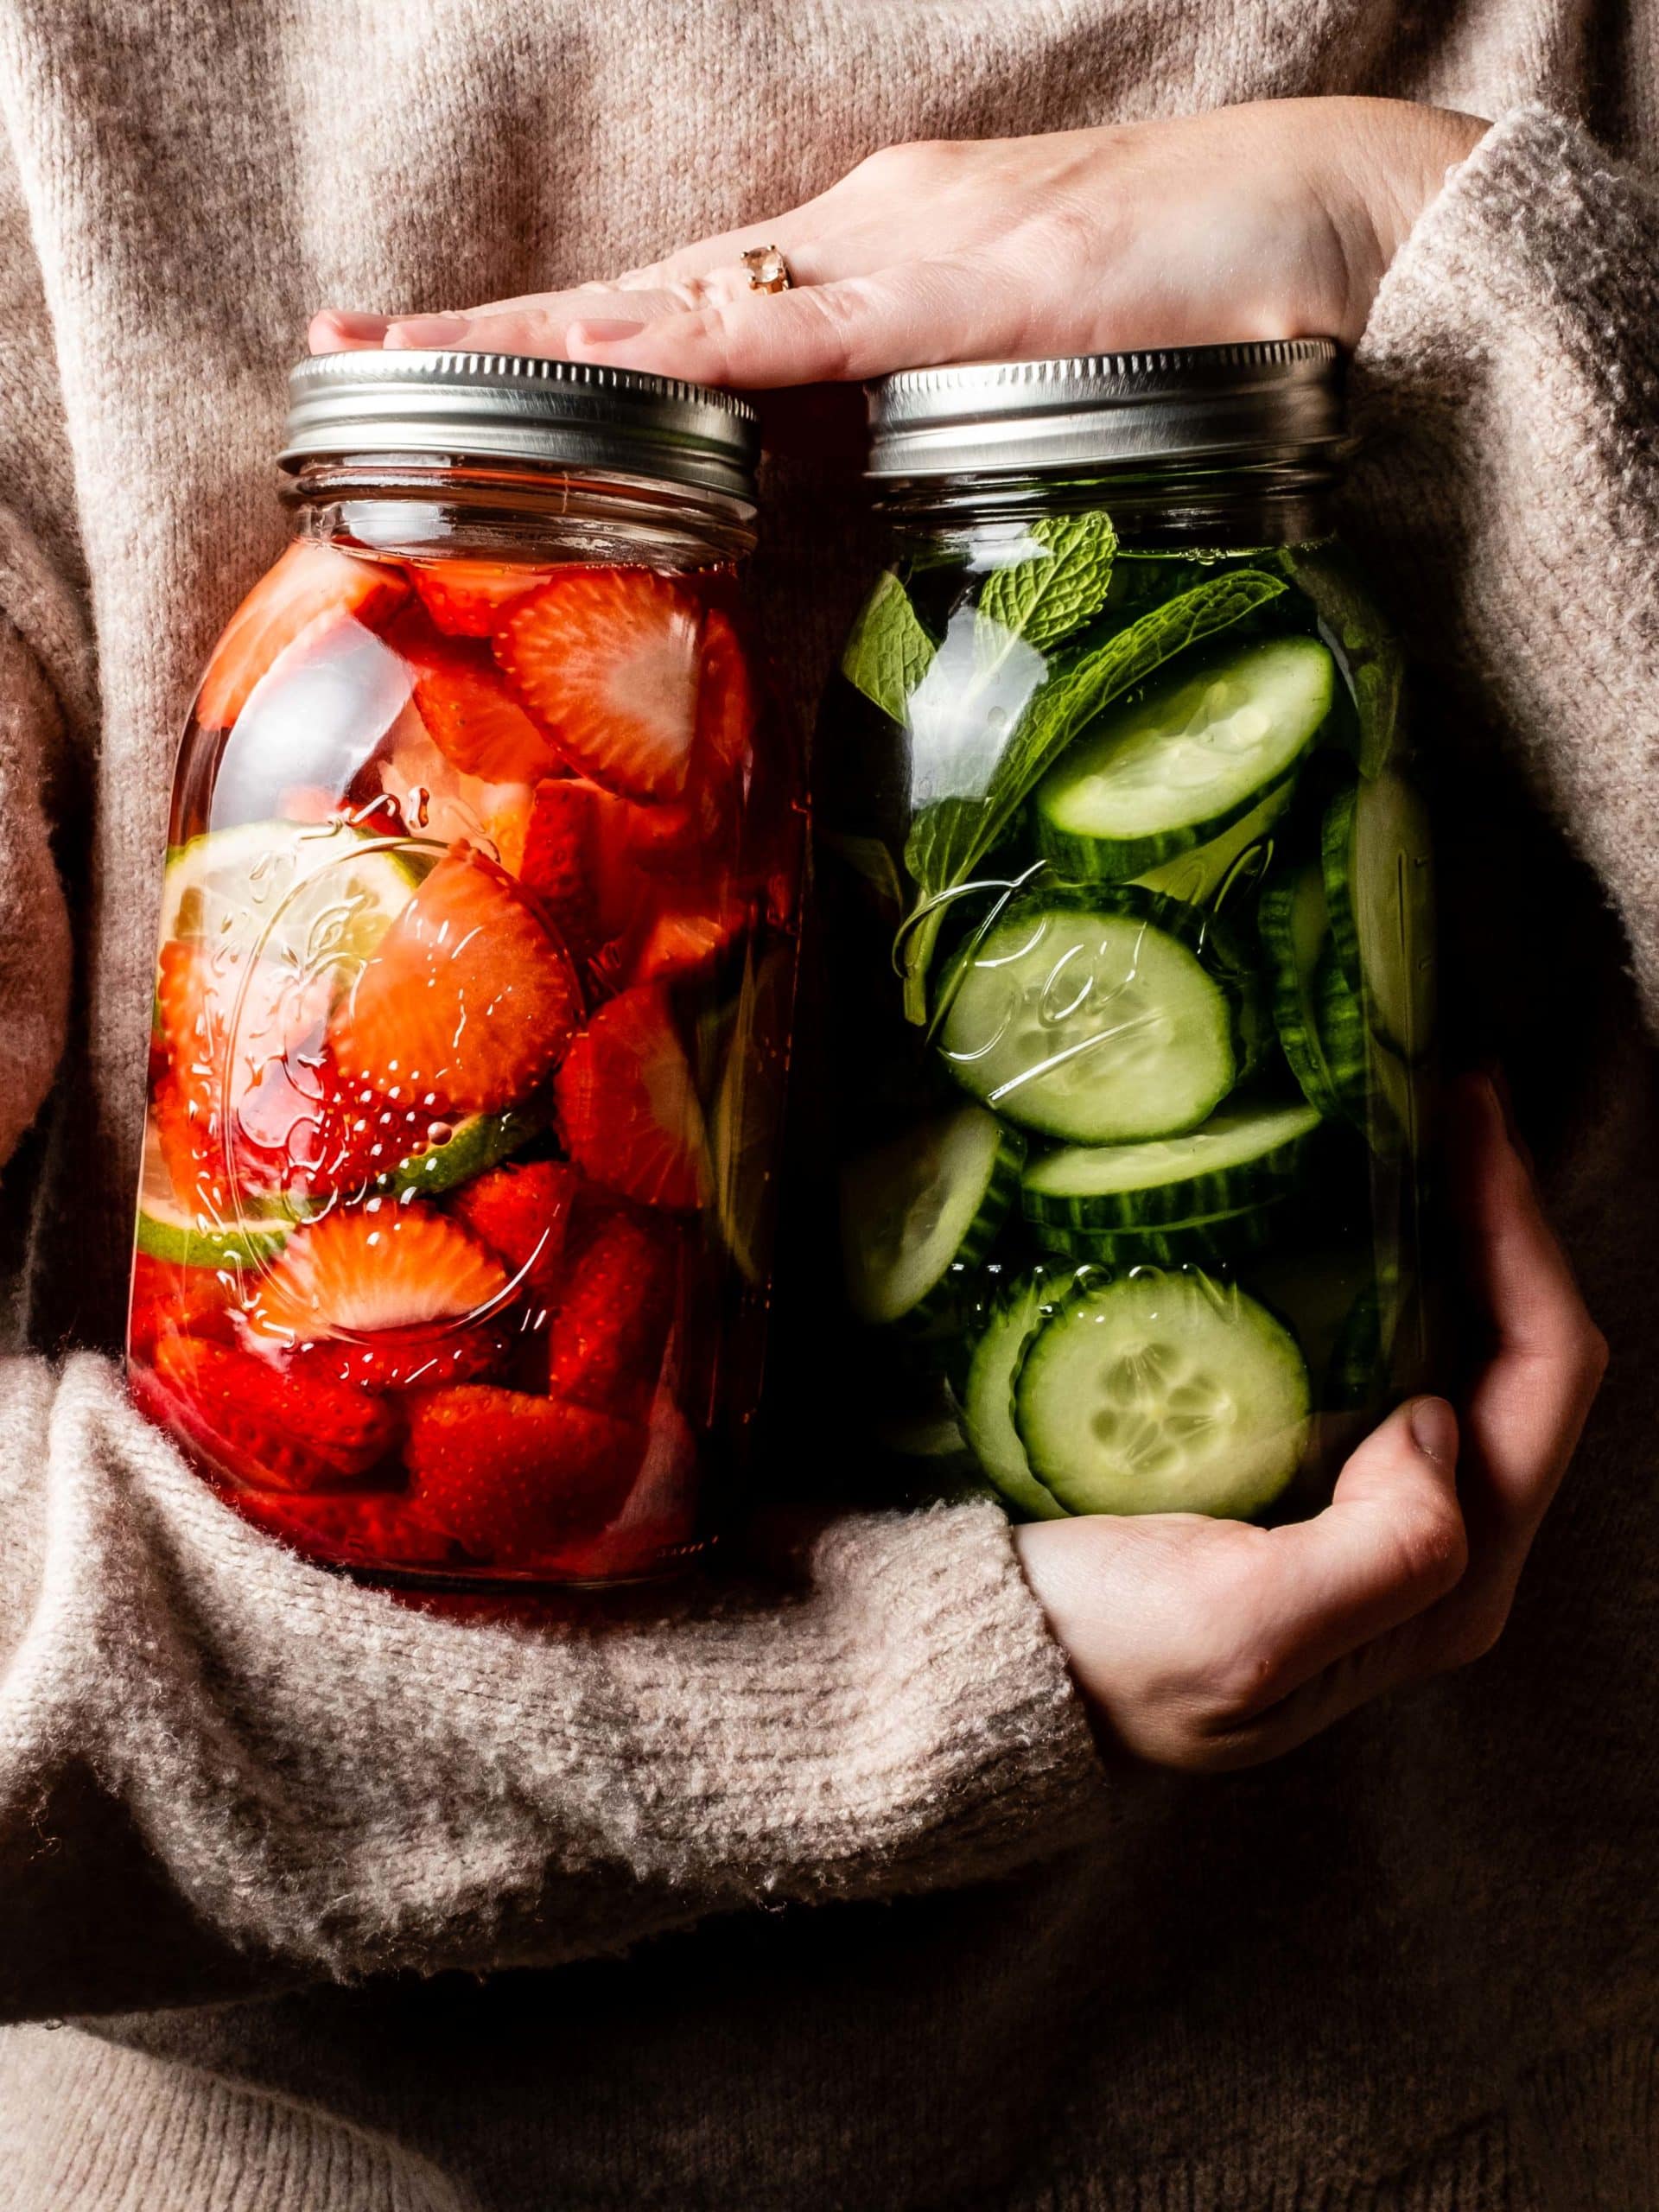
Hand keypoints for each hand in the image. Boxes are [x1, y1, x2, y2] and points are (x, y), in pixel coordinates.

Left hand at [311, 98, 1487, 387]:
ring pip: (697, 298)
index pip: (683, 314)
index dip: (550, 347)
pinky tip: (615, 353)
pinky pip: (825, 327)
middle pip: (649, 295)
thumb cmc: (1210, 291)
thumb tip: (856, 518)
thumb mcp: (1030, 366)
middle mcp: (865, 242)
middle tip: (340, 347)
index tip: (417, 371)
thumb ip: (933, 424)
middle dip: (494, 332)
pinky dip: (712, 341)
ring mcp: (918, 256)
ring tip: (406, 354)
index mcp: (871, 266)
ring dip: (552, 334)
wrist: (1361, 221)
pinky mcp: (992, 289)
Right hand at [1012, 1074, 1606, 1771]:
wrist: (991, 1676)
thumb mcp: (1245, 1632)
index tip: (1464, 1120)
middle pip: (1522, 1358)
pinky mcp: (1304, 1487)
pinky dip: (1387, 1275)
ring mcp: (1369, 1516)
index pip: (1540, 1380)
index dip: (1521, 1238)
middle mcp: (1433, 1552)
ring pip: (1464, 1353)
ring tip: (1414, 1134)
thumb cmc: (1103, 1658)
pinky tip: (1342, 1215)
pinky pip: (1389, 1362)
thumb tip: (1435, 1422)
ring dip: (1455, 1240)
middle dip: (1502, 1220)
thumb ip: (1381, 1554)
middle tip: (1447, 1097)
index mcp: (1445, 1585)